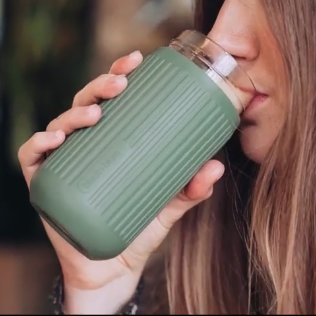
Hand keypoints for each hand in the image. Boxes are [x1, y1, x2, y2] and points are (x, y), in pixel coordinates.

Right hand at [18, 50, 224, 312]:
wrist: (111, 269)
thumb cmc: (137, 231)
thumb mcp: (166, 206)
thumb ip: (190, 190)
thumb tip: (217, 167)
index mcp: (111, 144)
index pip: (112, 101)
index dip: (118, 75)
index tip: (136, 60)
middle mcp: (86, 147)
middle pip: (86, 105)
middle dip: (99, 87)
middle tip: (120, 84)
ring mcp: (64, 164)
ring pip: (60, 126)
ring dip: (74, 113)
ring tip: (96, 114)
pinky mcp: (46, 185)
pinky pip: (32, 158)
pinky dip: (38, 145)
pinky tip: (54, 140)